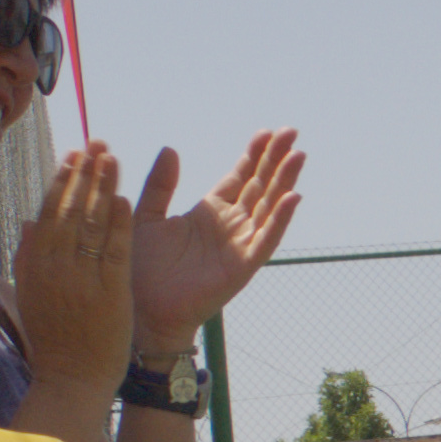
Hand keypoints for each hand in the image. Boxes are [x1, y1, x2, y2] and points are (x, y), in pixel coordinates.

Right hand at [9, 143, 134, 396]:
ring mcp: (82, 279)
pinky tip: (124, 199)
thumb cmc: (54, 339)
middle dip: (84, 174)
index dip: (61, 181)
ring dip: (102, 188)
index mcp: (36, 265)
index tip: (73, 156)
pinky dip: (118, 224)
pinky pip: (114, 251)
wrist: (72, 379)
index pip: (49, 213)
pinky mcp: (109, 293)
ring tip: (111, 159)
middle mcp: (55, 267)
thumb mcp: (32, 294)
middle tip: (96, 144)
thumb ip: (30, 256)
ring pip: (91, 224)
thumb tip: (29, 220)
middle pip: (70, 210)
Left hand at [125, 129, 305, 353]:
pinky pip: (266, 239)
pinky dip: (280, 219)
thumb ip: (160, 185)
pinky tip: (292, 197)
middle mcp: (231, 225)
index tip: (266, 132)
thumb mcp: (147, 216)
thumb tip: (170, 148)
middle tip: (291, 132)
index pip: (240, 177)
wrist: (143, 309)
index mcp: (210, 211)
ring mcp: (240, 245)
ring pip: (269, 207)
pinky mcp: (243, 266)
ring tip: (298, 155)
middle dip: (276, 160)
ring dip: (285, 182)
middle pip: (260, 186)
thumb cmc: (142, 268)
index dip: (254, 155)